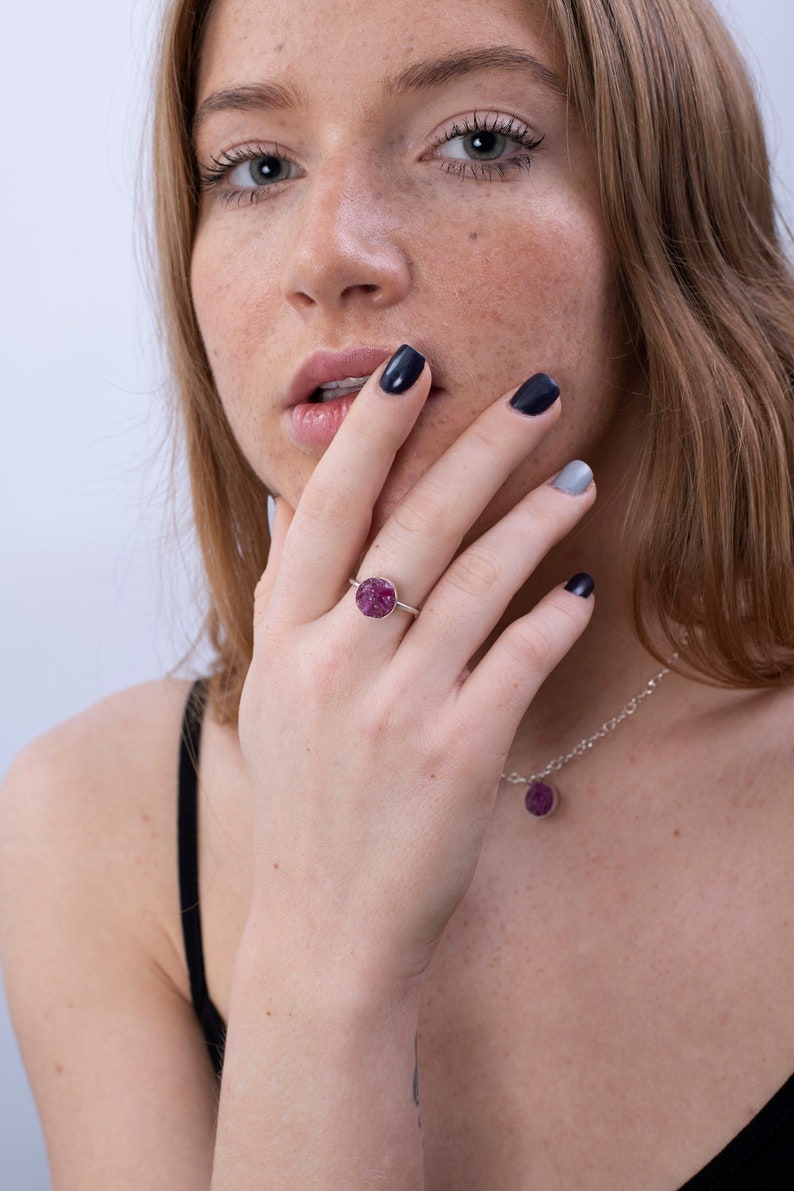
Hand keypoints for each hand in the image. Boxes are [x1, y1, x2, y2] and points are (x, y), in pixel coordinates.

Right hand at [239, 348, 594, 986]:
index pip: (325, 510)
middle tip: (535, 389)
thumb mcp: (271, 697)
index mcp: (283, 639)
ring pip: (476, 581)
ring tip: (577, 472)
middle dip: (477, 447)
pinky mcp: (455, 753)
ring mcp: (393, 707)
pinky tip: (581, 582)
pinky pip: (517, 660)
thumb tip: (293, 508)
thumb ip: (286, 598)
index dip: (369, 434)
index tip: (410, 369)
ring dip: (533, 517)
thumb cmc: (306, 807)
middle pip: (413, 525)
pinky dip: (553, 616)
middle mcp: (332, 662)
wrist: (323, 931)